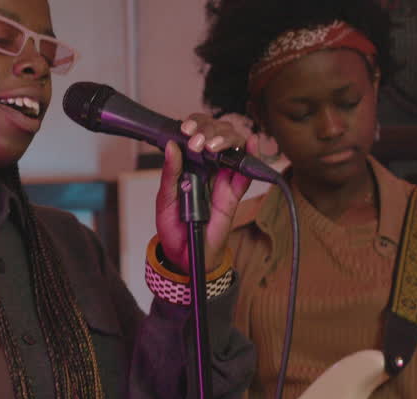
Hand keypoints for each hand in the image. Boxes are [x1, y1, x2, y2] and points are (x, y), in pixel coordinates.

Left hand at [155, 113, 254, 273]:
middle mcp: (208, 167)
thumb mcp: (164, 199)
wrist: (184, 255)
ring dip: (226, 139)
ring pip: (234, 147)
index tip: (186, 130)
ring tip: (212, 146)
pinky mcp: (233, 194)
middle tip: (198, 142)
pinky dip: (251, 156)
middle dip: (210, 130)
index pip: (198, 133)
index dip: (196, 125)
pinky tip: (250, 143)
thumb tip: (171, 146)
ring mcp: (222, 179)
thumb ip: (170, 174)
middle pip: (219, 134)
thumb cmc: (174, 227)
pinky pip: (246, 174)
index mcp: (189, 164)